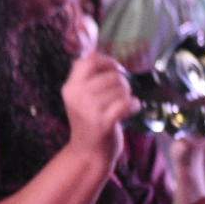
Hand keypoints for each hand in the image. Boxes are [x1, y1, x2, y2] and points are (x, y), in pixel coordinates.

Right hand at [61, 52, 136, 167]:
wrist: (88, 154)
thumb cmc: (89, 121)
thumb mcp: (80, 97)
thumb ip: (86, 76)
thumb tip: (95, 50)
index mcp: (70, 88)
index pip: (90, 60)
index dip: (108, 61)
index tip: (115, 70)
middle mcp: (76, 97)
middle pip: (112, 75)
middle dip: (123, 83)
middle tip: (122, 95)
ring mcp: (88, 110)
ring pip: (121, 89)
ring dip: (129, 96)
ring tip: (124, 105)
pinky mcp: (102, 123)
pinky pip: (126, 103)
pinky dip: (134, 105)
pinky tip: (132, 110)